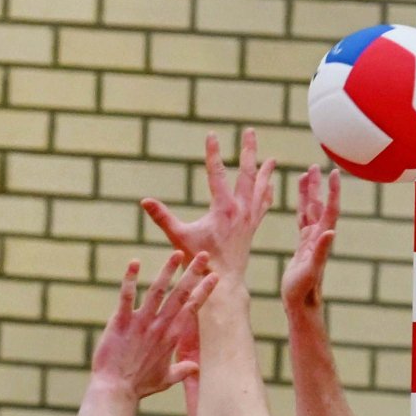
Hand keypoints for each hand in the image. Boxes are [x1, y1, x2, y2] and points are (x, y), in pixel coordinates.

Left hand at [88, 253, 214, 404]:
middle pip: (180, 295)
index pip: (192, 309)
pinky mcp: (120, 322)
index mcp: (172, 337)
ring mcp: (140, 323)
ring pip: (157, 291)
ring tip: (177, 253)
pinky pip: (126, 297)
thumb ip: (182, 371)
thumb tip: (195, 368)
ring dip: (167, 271)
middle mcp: (160, 327)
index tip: (215, 276)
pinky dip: (130, 279)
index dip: (204, 291)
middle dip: (193, 273)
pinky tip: (134, 263)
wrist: (116, 391)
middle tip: (203, 255)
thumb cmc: (139, 386)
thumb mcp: (165, 380)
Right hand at [142, 128, 276, 287]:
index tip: (212, 134)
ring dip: (265, 171)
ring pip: (260, 188)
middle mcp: (240, 209)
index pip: (217, 172)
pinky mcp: (252, 228)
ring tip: (272, 158)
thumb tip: (144, 201)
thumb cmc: (200, 261)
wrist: (224, 283)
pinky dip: (267, 193)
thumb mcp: (179, 237)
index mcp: (222, 208)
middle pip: (247, 173)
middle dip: (248, 151)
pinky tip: (270, 185)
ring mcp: (249, 218)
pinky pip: (263, 205)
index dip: (213, 152)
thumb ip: (162, 217)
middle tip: (250, 131)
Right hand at [281, 164, 340, 313]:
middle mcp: (318, 237)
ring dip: (308, 193)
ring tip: (304, 174)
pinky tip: (299, 200)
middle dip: (317, 186)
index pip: (329, 210)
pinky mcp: (302, 246)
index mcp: (321, 239)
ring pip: (309, 211)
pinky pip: (301, 221)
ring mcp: (310, 240)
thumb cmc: (304, 290)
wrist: (300, 304)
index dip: (332, 192)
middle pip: (319, 205)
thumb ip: (320, 251)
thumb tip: (331, 231)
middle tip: (314, 166)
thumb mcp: (311, 270)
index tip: (333, 173)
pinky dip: (300, 207)